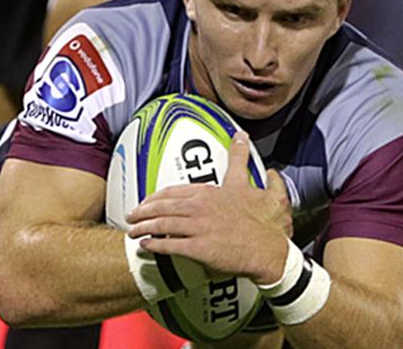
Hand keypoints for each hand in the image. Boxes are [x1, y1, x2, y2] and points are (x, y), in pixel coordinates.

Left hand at [126, 132, 290, 283]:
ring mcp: (199, 227)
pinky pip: (169, 246)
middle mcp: (202, 207)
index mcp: (213, 192)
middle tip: (132, 214)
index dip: (157, 195)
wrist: (271, 252)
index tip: (148, 199)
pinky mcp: (198, 249)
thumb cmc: (268, 225)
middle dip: (143, 210)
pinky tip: (146, 246)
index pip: (175, 190)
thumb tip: (254, 150)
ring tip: (133, 231)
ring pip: (162, 224)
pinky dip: (155, 245)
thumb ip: (255, 168)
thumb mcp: (263, 190)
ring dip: (143, 227)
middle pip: (163, 206)